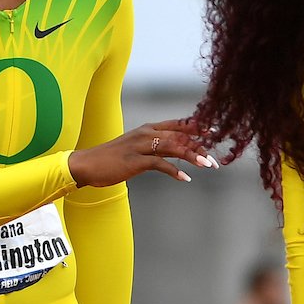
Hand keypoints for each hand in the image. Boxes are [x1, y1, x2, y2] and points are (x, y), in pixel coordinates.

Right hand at [67, 120, 217, 188]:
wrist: (88, 164)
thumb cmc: (114, 159)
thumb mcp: (139, 149)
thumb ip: (158, 148)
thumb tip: (179, 152)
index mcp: (148, 129)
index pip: (178, 125)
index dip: (197, 128)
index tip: (215, 132)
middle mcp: (146, 133)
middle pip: (179, 135)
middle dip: (200, 146)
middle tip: (215, 159)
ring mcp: (140, 146)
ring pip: (173, 147)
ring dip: (192, 156)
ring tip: (208, 166)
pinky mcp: (135, 160)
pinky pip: (160, 164)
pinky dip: (174, 171)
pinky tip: (186, 178)